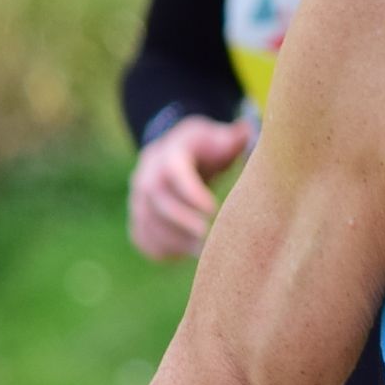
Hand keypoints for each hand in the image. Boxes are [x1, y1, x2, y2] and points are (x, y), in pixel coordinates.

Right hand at [126, 114, 252, 259]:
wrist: (178, 155)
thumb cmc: (206, 148)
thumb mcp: (219, 137)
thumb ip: (232, 138)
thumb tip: (246, 130)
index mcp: (169, 152)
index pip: (173, 170)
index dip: (190, 191)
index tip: (213, 209)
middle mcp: (146, 173)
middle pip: (155, 198)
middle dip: (180, 220)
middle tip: (207, 234)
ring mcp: (137, 196)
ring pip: (146, 221)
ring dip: (173, 239)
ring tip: (202, 251)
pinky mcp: (138, 216)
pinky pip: (142, 236)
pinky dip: (161, 249)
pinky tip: (185, 255)